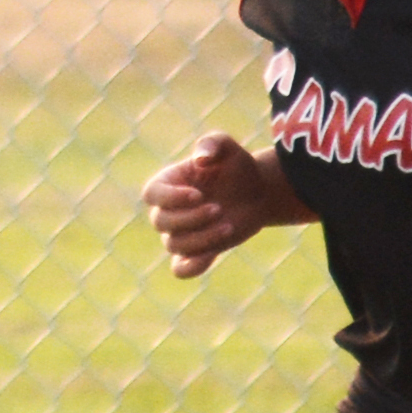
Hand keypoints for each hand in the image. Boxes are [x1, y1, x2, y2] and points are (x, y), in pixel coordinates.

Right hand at [143, 130, 286, 279]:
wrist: (259, 192)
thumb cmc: (238, 167)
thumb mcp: (228, 148)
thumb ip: (213, 144)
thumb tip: (200, 159)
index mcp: (168, 183)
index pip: (152, 194)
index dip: (171, 198)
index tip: (198, 194)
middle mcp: (169, 210)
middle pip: (161, 222)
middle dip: (190, 218)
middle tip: (218, 209)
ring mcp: (182, 233)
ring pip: (174, 245)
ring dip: (201, 239)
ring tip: (228, 226)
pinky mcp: (198, 251)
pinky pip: (181, 269)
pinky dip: (190, 268)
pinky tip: (210, 257)